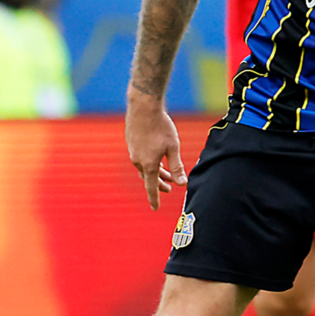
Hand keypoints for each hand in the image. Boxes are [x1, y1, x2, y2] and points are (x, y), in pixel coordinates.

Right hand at [126, 94, 185, 210]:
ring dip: (156, 172)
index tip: (155, 208)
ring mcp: (133, 151)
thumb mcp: (173, 147)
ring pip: (145, 167)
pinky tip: (156, 156)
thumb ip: (177, 167)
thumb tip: (183, 184)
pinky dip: (150, 162)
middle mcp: (138, 160)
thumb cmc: (161, 126)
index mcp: (149, 164)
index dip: (154, 199)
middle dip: (159, 184)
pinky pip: (140, 158)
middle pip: (149, 178)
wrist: (143, 107)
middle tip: (170, 188)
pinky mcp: (131, 143)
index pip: (151, 188)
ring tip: (166, 172)